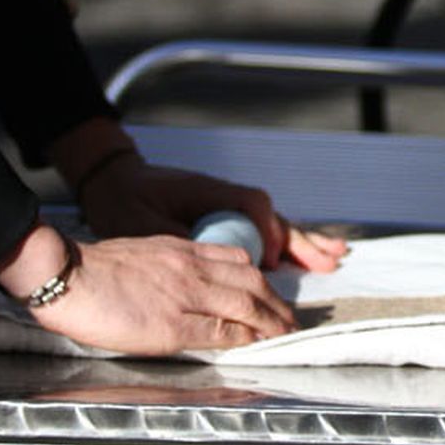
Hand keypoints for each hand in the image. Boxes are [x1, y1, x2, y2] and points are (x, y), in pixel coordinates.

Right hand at [0, 225, 297, 354]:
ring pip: (245, 307)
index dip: (261, 282)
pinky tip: (257, 345)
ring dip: (271, 323)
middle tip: (291, 321)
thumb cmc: (93, 268)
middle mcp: (192, 269)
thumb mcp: (143, 253)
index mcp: (182, 250)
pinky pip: (221, 332)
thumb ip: (171, 266)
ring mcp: (186, 296)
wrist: (68, 274)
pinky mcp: (173, 325)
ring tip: (284, 335)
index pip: (237, 263)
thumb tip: (190, 286)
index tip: (271, 295)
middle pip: (252, 285)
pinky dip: (245, 339)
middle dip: (277, 305)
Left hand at [78, 152, 344, 274]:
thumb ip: (172, 241)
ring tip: (333, 258)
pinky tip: (308, 255)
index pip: (250, 204)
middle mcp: (222, 196)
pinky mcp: (223, 217)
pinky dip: (284, 244)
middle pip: (271, 216)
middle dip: (300, 241)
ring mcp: (225, 206)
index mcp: (204, 191)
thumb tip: (204, 262)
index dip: (265, 231)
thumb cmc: (122, 199)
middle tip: (327, 263)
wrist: (111, 181)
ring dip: (301, 242)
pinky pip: (261, 230)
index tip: (271, 260)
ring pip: (272, 224)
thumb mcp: (138, 222)